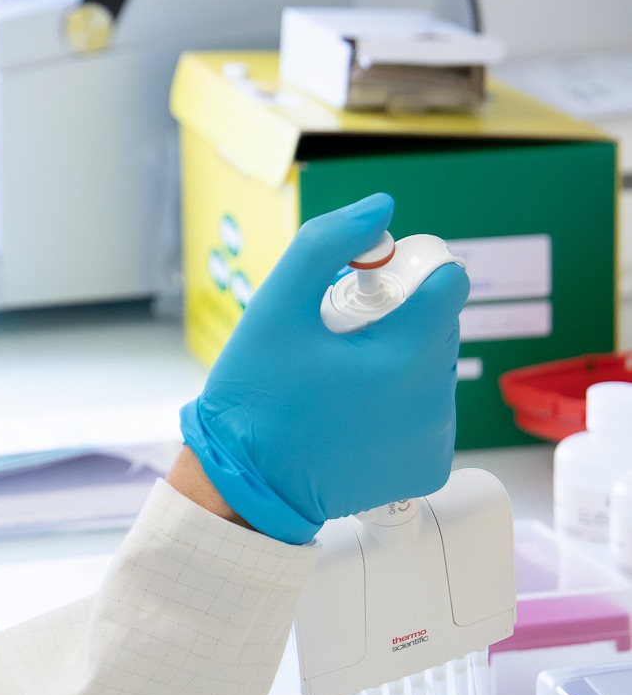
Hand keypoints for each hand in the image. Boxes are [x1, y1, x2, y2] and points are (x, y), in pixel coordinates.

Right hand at [179, 193, 469, 543]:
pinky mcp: (430, 465)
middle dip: (396, 317)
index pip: (447, 281)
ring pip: (432, 366)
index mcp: (406, 356)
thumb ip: (324, 244)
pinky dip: (399, 403)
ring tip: (340, 378)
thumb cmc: (254, 398)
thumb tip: (380, 208)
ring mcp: (436, 438)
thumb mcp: (274, 307)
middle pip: (438, 323)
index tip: (360, 290)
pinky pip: (428, 410)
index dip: (404, 273)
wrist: (247, 486)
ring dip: (398, 359)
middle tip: (337, 337)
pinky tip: (354, 410)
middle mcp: (434, 400)